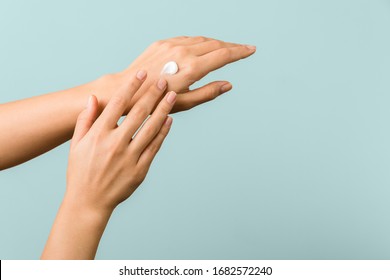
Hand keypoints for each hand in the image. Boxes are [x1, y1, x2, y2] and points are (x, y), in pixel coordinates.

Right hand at [66, 71, 173, 213]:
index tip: (142, 73)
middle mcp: (115, 143)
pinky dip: (163, 132)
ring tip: (172, 95)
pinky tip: (169, 120)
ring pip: (151, 128)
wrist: (89, 202)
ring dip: (163, 110)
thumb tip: (94, 97)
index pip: (118, 103)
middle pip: (138, 113)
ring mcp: (129, 157)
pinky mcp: (140, 169)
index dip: (132, 86)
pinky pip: (155, 147)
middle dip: (152, 94)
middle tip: (164, 80)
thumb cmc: (80, 171)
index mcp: (98, 134)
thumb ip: (85, 119)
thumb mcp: (76, 144)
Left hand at [93, 36, 255, 112]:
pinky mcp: (161, 43)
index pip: (223, 55)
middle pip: (215, 44)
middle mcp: (182, 52)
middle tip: (243, 49)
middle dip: (231, 46)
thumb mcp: (185, 102)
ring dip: (216, 43)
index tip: (251, 49)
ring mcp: (171, 45)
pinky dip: (200, 42)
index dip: (240, 52)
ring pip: (201, 39)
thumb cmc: (155, 103)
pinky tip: (204, 47)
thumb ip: (208, 92)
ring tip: (227, 49)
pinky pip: (187, 39)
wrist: (126, 91)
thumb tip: (228, 84)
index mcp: (191, 68)